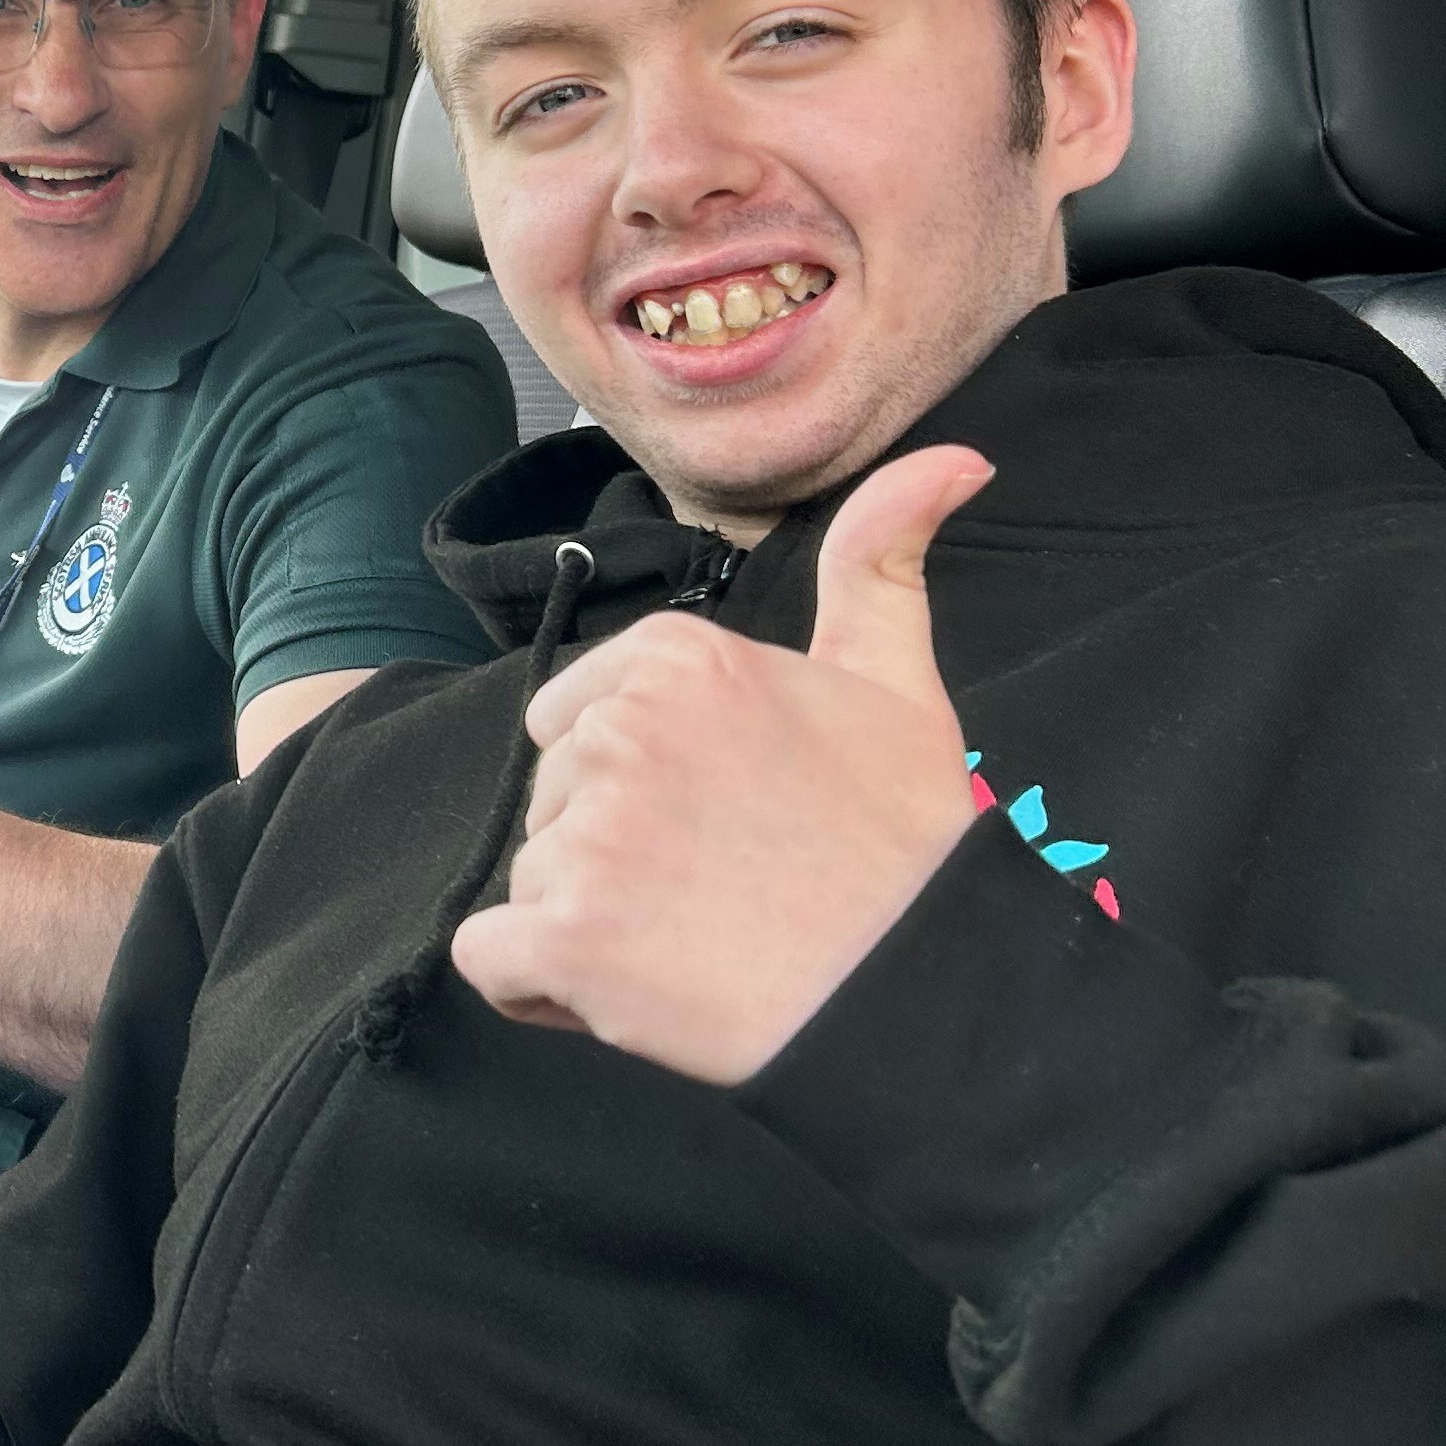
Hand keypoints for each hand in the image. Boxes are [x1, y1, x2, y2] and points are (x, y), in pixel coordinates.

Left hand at [450, 447, 993, 1084]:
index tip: (723, 817)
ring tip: (695, 940)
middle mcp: (618, 728)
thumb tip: (955, 456)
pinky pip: (491, 959)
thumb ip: (881, 558)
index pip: (574, 719)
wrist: (916, 989)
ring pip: (533, 878)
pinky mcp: (564, 934)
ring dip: (590, 922)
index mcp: (677, 658)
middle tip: (720, 886)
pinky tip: (628, 988)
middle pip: (553, 798)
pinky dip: (541, 985)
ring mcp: (586, 832)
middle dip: (612, 850)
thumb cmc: (905, 842)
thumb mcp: (899, 680)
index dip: (638, 783)